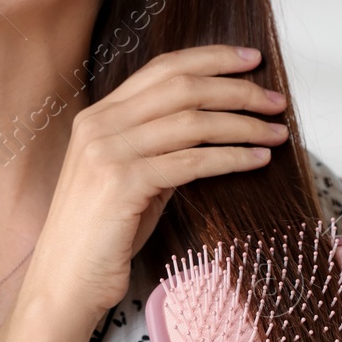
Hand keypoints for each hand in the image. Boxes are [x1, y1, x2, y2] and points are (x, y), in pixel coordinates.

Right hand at [22, 44, 288, 315]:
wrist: (65, 282)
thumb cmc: (101, 237)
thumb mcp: (130, 179)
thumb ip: (159, 149)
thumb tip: (211, 130)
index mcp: (98, 116)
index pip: (162, 68)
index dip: (211, 59)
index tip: (250, 60)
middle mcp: (99, 125)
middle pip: (181, 87)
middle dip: (237, 89)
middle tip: (275, 100)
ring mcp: (107, 152)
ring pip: (192, 122)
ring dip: (243, 124)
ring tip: (276, 133)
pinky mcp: (122, 183)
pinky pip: (192, 161)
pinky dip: (231, 158)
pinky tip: (256, 161)